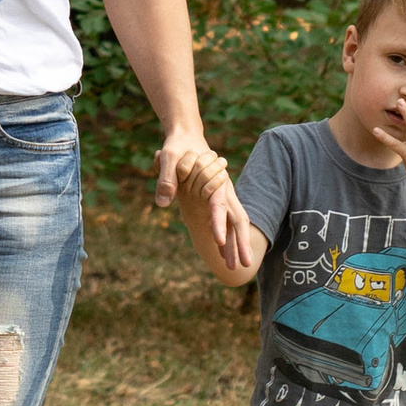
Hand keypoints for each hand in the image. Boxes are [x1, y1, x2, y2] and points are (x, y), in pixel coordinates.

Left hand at [160, 129, 254, 270]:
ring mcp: (223, 198)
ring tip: (233, 269)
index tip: (219, 241)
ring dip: (235, 247)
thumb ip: (167, 178)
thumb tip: (162, 203)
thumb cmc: (178, 146)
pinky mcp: (216, 201)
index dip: (220, 223)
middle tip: (244, 266)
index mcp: (214, 181)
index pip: (219, 205)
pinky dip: (226, 240)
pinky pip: (225, 223)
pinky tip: (223, 255)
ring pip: (235, 225)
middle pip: (238, 220)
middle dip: (241, 243)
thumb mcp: (169, 157)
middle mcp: (224, 192)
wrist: (186, 136)